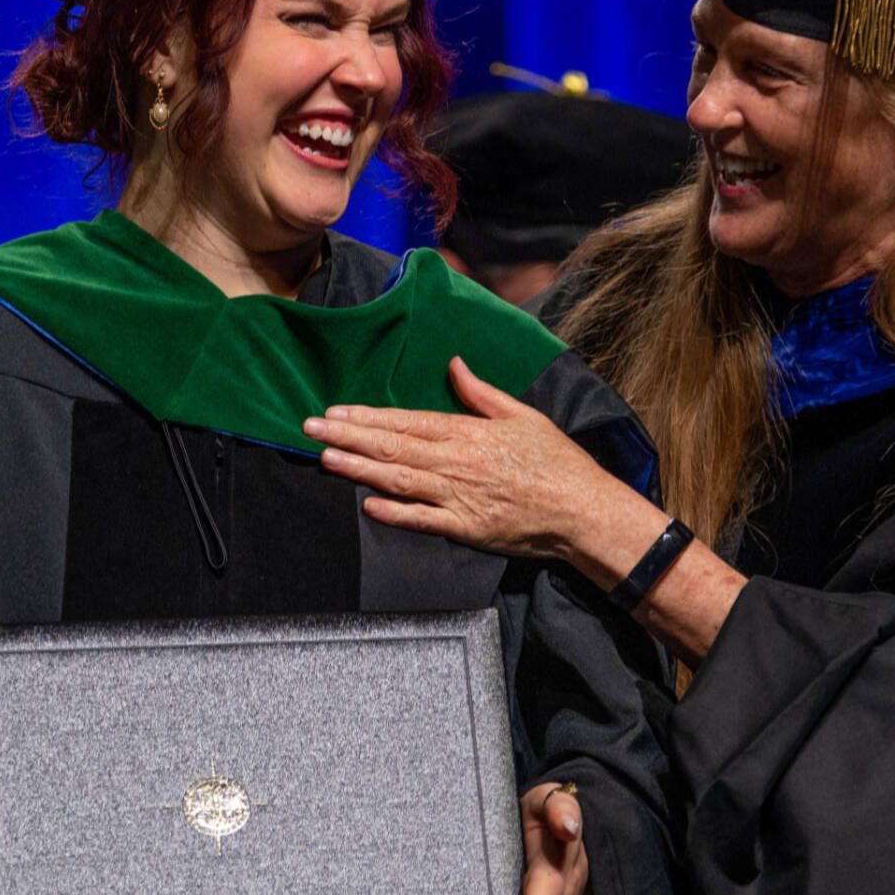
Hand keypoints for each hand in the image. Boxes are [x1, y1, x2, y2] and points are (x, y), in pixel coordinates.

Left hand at [303, 357, 614, 564]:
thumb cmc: (556, 462)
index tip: (336, 410)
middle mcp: (458, 463)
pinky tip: (366, 505)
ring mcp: (460, 497)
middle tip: (311, 429)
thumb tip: (454, 365)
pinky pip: (423, 520)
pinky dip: (394, 514)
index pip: (408, 422)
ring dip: (360, 469)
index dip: (368, 416)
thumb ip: (482, 393)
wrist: (583, 511)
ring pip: (400, 481)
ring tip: (326, 458)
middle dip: (349, 437)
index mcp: (469, 433)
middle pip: (394, 447)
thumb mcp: (523, 415)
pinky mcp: (466, 529)